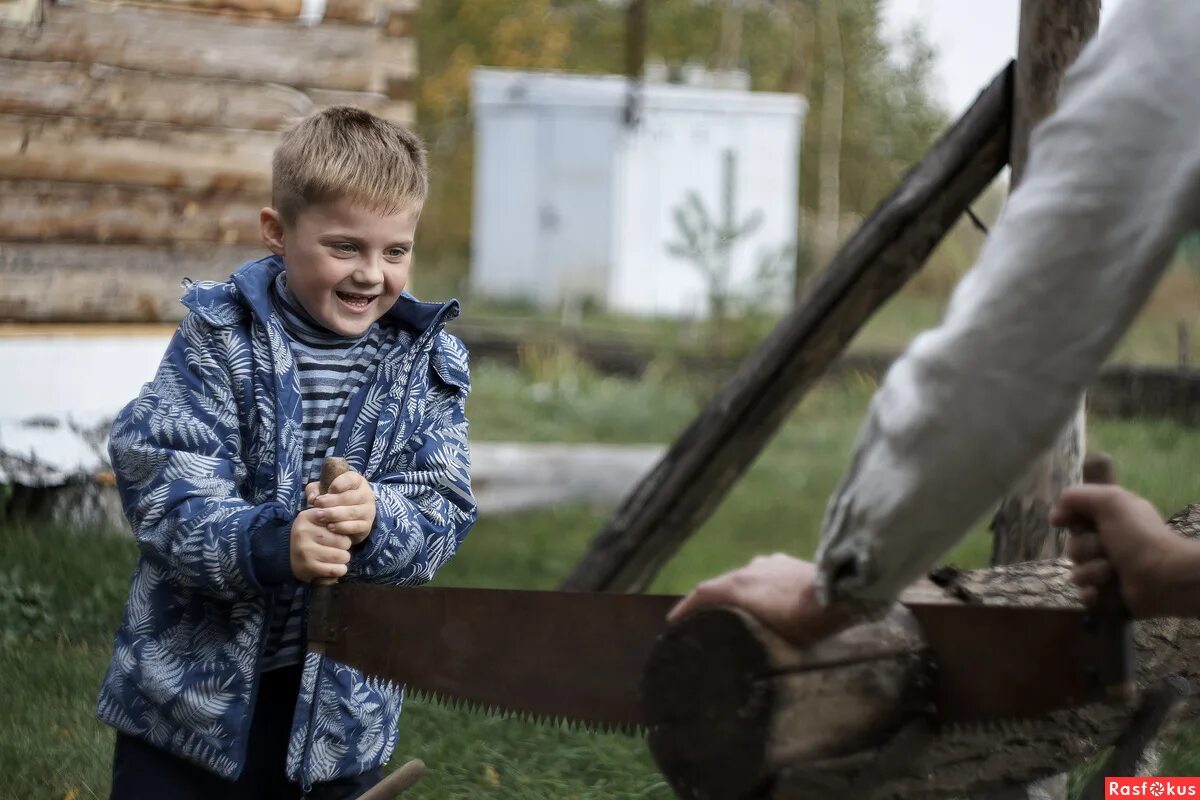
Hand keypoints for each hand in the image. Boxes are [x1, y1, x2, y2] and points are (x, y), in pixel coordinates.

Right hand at [290, 507, 351, 583]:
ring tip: (336, 556)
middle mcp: (305, 532)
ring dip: (343, 558)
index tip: (338, 532)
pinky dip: (339, 570)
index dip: (344, 529)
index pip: (339, 522)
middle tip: (338, 547)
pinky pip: (336, 570)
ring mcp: (306, 551)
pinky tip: (333, 567)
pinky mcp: (309, 567)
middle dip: (345, 546)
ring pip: (342, 556)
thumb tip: (351, 520)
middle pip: (344, 541)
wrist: (284, 553)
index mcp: (308, 517)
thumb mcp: (315, 519)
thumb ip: (331, 515)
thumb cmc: (308, 535)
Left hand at [305, 470, 376, 545]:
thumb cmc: (334, 499)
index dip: (338, 484)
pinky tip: (330, 527)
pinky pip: (355, 526)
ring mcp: (368, 511)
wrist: (348, 518)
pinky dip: (342, 527)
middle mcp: (366, 494)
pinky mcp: (367, 525)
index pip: (350, 479)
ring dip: (334, 515)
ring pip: (352, 512)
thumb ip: (315, 490)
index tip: (327, 490)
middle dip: (331, 502)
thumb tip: (312, 498)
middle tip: (317, 506)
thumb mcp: (323, 490)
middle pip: (349, 497)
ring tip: (320, 516)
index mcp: (357, 481)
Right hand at [668, 554, 857, 645]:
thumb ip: (750, 638)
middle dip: (714, 603)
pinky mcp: (788, 562)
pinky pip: (766, 575)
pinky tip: (773, 600)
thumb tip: (738, 654)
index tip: (673, 621)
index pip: (702, 593)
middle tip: (709, 621)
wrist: (840, 592)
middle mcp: (749, 568)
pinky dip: (762, 588)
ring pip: (746, 578)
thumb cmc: (803, 621)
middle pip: (722, 585)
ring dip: (741, 594)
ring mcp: (769, 563)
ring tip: (745, 613)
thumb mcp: (771, 638)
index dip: (685, 608)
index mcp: (737, 585)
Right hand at [1052, 484, 1199, 617]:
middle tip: (1105, 549)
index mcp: (1109, 520)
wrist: (1163, 576)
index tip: (1063, 521)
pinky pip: (1084, 595)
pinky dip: (1092, 594)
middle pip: (1072, 547)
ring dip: (1092, 572)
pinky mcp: (1108, 596)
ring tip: (1112, 574)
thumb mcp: (1110, 501)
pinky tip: (1101, 592)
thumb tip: (1054, 517)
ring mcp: (1107, 572)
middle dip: (1084, 549)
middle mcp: (1107, 544)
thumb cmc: (1138, 536)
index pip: (1074, 519)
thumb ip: (1077, 497)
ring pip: (1076, 573)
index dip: (1069, 520)